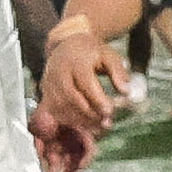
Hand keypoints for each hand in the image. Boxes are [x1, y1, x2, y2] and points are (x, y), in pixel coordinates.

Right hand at [32, 27, 134, 171]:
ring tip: (97, 127)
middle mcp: (59, 73)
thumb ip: (118, 71)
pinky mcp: (45, 93)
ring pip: (61, 107)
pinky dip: (67, 121)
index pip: (85, 83)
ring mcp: (49, 84)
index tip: (110, 112)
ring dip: (79, 120)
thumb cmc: (90, 52)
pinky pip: (53, 111)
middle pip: (71, 97)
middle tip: (106, 123)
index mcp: (76, 62)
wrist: (65, 44)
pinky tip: (82, 125)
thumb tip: (126, 91)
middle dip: (89, 114)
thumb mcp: (108, 55)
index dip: (97, 99)